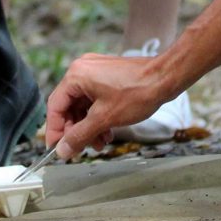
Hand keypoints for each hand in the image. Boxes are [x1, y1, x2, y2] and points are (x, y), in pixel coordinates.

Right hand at [45, 53, 169, 156]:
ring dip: (88, 127)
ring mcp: (96, 72)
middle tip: (80, 148)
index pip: (55, 106)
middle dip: (76, 130)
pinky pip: (95, 100)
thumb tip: (62, 150)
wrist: (165, 78)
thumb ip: (80, 135)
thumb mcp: (104, 119)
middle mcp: (83, 70)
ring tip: (99, 143)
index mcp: (76, 75)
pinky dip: (98, 118)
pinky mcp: (108, 77)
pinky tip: (107, 132)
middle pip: (69, 107)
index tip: (57, 148)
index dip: (55, 130)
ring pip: (83, 106)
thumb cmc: (137, 92)